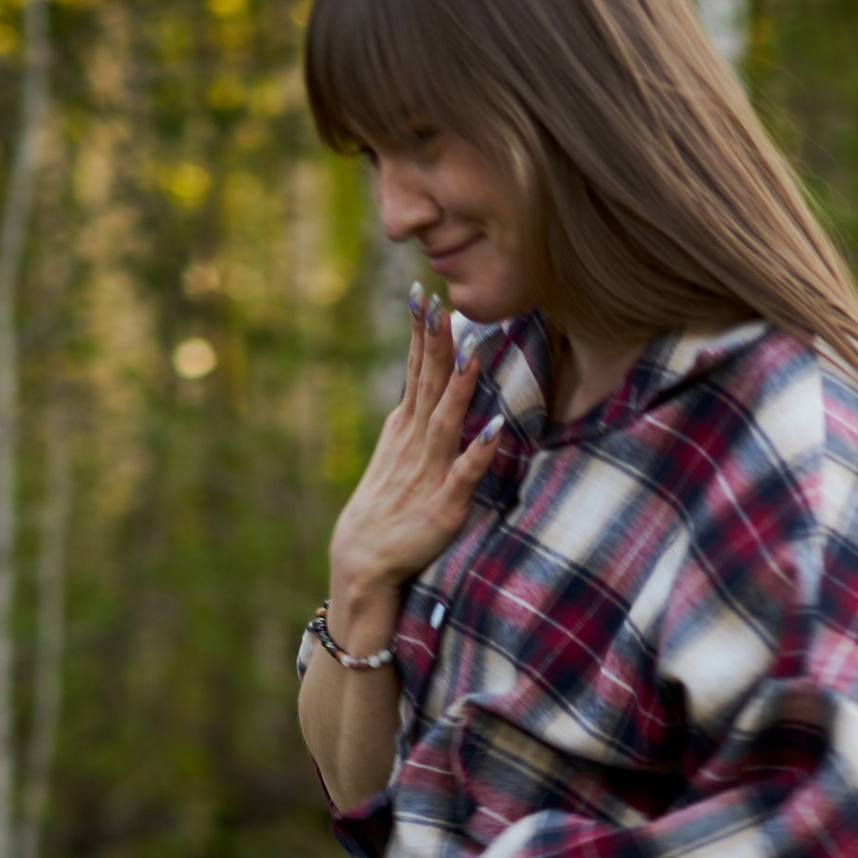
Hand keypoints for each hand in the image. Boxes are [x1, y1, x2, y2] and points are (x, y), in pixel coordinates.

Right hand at [326, 285, 495, 648]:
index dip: (422, 333)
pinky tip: (493, 426)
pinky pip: (464, 475)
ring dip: (459, 385)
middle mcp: (415, 443)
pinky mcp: (444, 507)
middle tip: (439, 300)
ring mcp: (428, 473)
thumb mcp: (398, 453)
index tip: (424, 292)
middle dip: (435, 342)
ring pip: (445, 420)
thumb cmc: (386, 509)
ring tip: (473, 348)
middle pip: (428, 383)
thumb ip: (417, 417)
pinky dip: (478, 451)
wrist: (363, 565)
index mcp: (405, 427)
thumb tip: (434, 379)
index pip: (416, 370)